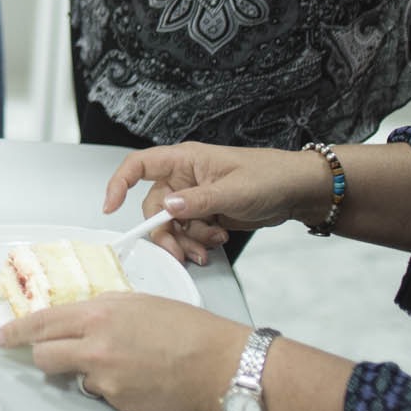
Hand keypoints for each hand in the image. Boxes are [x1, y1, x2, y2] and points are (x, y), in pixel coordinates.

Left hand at [0, 294, 246, 410]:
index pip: (41, 323)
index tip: (1, 336)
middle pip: (43, 357)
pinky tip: (138, 377)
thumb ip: (99, 310)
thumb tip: (73, 319)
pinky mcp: (118, 404)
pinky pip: (101, 393)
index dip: (15, 331)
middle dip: (44, 355)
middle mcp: (94, 349)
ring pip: (75, 376)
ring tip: (125, 362)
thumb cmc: (185, 327)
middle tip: (57, 353)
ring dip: (87, 370)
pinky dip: (111, 386)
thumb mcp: (136, 303)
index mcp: (97, 316)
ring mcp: (105, 380)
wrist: (218, 364)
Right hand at [103, 142, 332, 264]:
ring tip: (208, 246)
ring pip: (172, 224)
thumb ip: (198, 201)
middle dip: (165, 231)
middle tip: (179, 250)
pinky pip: (189, 232)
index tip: (111, 207)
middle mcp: (184, 178)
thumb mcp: (234, 190)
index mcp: (185, 160)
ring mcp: (195, 197)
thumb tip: (167, 208)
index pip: (139, 166)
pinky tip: (215, 243)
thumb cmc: (271, 175)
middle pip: (154, 207)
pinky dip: (198, 243)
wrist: (299, 191)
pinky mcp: (207, 214)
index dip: (119, 183)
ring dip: (186, 240)